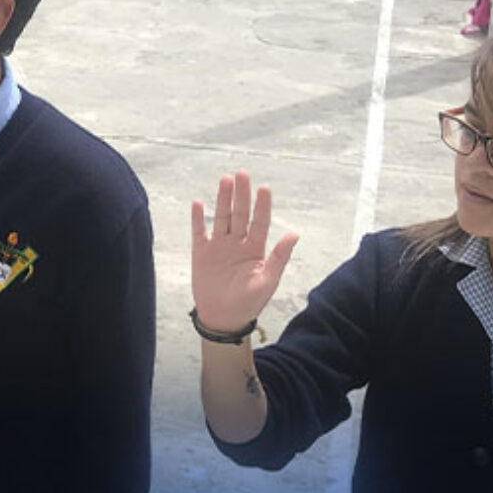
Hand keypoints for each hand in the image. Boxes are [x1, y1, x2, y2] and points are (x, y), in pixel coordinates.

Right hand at [190, 171, 297, 333]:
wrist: (223, 318)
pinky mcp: (201, 253)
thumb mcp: (268, 280)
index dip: (262, 205)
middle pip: (240, 213)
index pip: (260, 221)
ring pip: (221, 217)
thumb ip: (279, 257)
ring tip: (225, 180)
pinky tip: (198, 203)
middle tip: (243, 173)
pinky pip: (199, 232)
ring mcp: (219, 246)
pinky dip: (198, 218)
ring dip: (223, 199)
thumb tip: (294, 234)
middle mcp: (237, 242)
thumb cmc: (249, 302)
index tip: (264, 188)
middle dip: (242, 194)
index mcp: (256, 248)